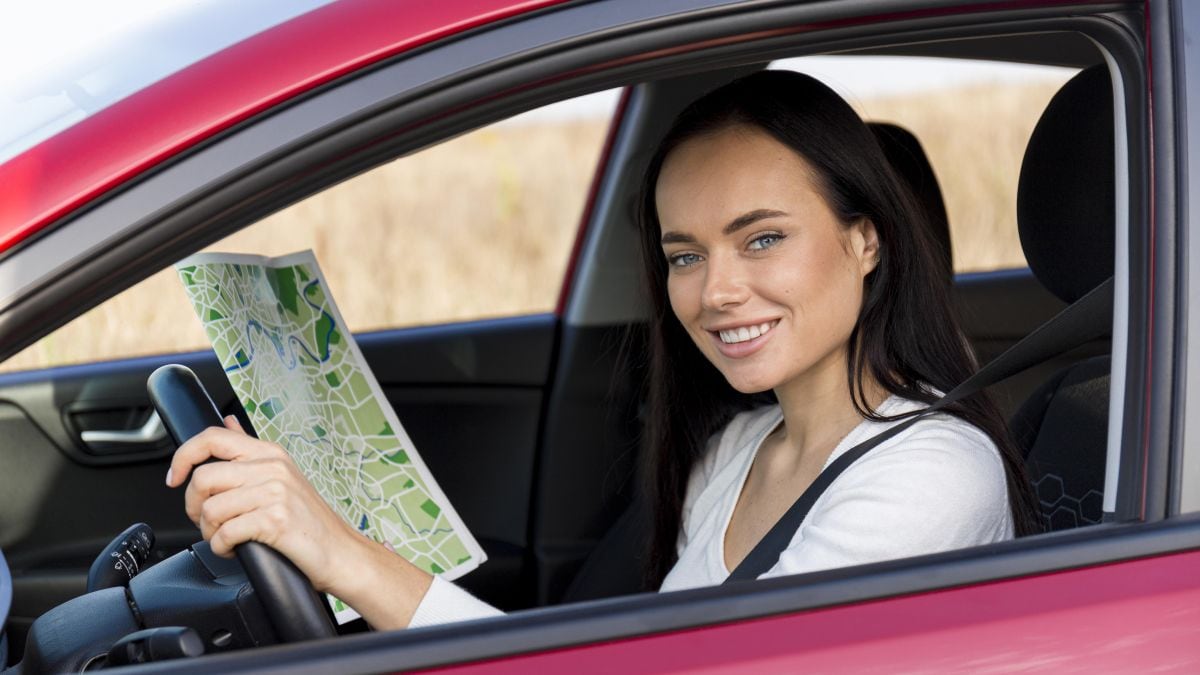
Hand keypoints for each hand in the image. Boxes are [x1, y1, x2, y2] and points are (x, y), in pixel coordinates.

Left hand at [165, 416, 362, 593]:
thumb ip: (249, 449)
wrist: (341, 553)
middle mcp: (272, 467)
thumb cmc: (310, 520)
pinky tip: (236, 549)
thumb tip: (228, 421)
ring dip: (210, 533)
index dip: (183, 456)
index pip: (212, 437)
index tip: (174, 478)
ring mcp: (275, 492)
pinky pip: (225, 534)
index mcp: (270, 452)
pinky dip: (222, 548)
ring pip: (211, 510)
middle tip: (206, 521)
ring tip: (227, 538)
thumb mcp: (282, 475)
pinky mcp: (275, 520)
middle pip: (203, 479)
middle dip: (193, 507)